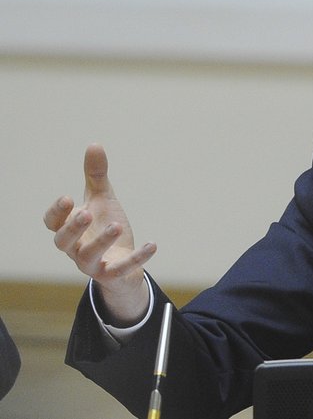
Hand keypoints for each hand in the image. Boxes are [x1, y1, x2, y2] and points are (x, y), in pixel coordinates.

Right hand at [43, 144, 155, 324]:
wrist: (123, 263)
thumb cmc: (106, 227)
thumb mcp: (102, 200)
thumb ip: (96, 176)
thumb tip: (94, 144)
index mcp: (69, 229)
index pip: (52, 223)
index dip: (56, 212)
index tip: (67, 198)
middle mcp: (75, 248)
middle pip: (63, 242)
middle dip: (73, 228)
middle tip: (86, 213)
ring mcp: (92, 264)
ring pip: (89, 256)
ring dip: (102, 241)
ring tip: (117, 225)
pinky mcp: (113, 275)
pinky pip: (122, 269)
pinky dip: (137, 258)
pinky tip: (153, 244)